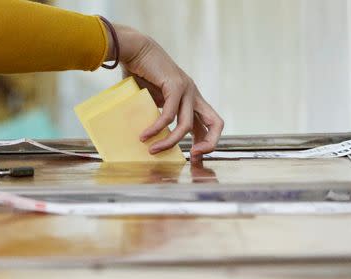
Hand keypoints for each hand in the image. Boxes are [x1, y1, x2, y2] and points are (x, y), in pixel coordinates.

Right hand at [109, 24, 223, 160]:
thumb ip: (158, 115)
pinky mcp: (175, 85)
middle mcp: (194, 95)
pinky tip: (145, 135)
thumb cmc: (141, 74)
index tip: (191, 156)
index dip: (205, 143)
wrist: (135, 49)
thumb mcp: (155, 100)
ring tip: (152, 150)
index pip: (210, 125)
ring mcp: (187, 89)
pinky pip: (169, 115)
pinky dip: (157, 128)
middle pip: (216, 123)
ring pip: (186, 125)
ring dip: (169, 142)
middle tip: (193, 157)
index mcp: (193, 100)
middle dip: (209, 145)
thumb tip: (150, 139)